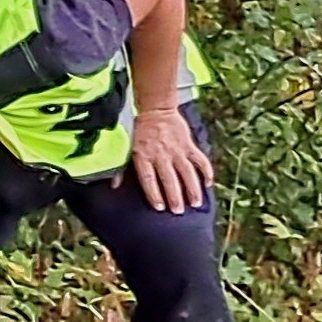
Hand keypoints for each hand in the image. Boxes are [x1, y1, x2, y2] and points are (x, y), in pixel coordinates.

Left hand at [127, 101, 212, 215]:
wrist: (156, 111)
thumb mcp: (126, 148)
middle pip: (169, 179)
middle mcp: (160, 155)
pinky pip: (200, 160)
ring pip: (187, 172)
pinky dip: (206, 172)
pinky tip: (208, 183)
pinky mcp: (189, 145)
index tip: (160, 207)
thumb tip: (113, 186)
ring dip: (192, 189)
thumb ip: (121, 168)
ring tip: (196, 203)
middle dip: (175, 196)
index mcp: (143, 156)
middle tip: (179, 211)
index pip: (149, 179)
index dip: (154, 194)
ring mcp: (176, 150)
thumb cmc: (139, 132)